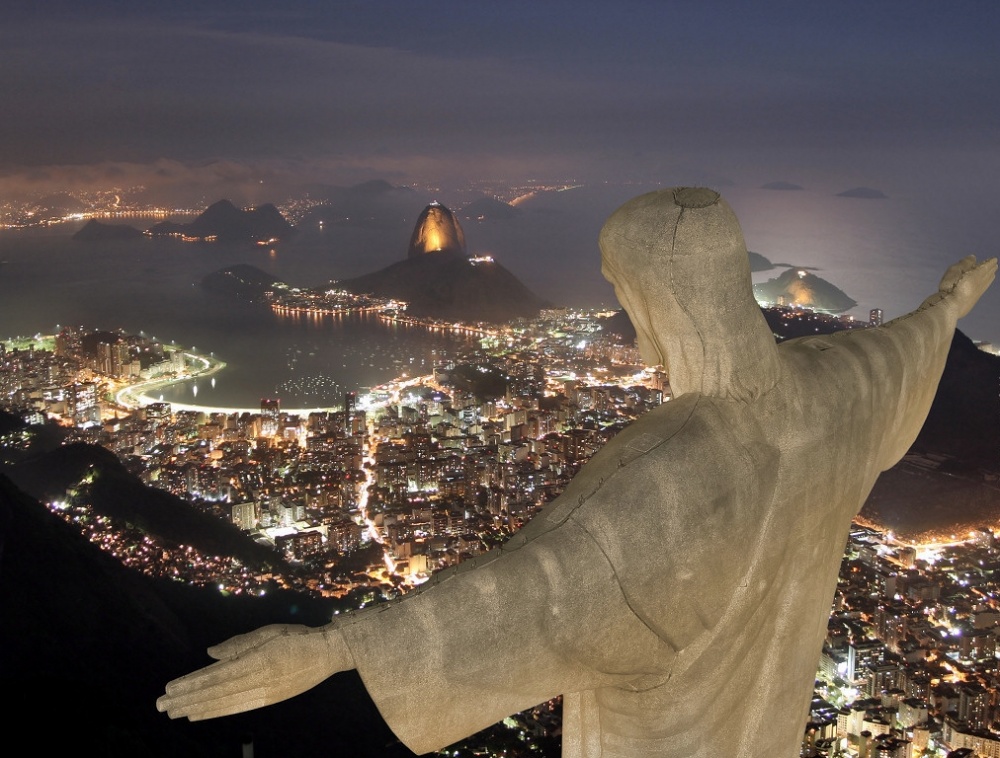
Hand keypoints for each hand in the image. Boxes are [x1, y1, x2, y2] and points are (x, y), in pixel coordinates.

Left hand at [156, 623, 353, 720]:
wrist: (329, 653)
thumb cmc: (298, 637)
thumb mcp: (268, 633)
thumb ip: (238, 644)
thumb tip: (209, 654)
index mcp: (257, 659)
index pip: (216, 675)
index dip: (192, 683)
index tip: (170, 688)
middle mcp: (258, 679)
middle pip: (215, 692)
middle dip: (186, 699)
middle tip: (162, 705)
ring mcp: (264, 692)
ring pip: (223, 703)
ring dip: (196, 708)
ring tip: (174, 711)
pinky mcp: (269, 699)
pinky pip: (237, 708)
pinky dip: (215, 712)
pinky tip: (199, 714)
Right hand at [937, 255, 997, 317]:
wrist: (949, 307)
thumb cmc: (950, 287)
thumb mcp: (955, 271)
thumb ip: (965, 263)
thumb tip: (974, 257)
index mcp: (977, 275)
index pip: (986, 267)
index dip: (990, 263)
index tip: (994, 259)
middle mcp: (980, 284)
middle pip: (988, 275)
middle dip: (991, 270)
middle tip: (995, 266)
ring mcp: (977, 293)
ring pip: (986, 283)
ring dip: (990, 277)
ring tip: (992, 274)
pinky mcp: (972, 302)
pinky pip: (982, 290)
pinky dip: (986, 285)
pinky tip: (984, 285)